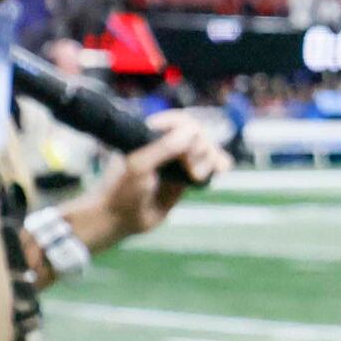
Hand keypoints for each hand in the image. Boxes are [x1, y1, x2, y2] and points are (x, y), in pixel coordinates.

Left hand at [74, 118, 228, 248]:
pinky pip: (211, 165)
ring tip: (196, 177)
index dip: (188, 131)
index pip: (180, 120)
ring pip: (207, 149)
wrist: (119, 219)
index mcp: (151, 135)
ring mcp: (177, 162)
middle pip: (198, 135)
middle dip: (200, 150)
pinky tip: (221, 170)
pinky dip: (219, 164)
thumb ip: (164, 147)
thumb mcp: (139, 165)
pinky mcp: (186, 178)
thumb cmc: (121, 190)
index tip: (184, 151)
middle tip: (190, 169)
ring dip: (209, 160)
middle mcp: (166, 146)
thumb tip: (193, 132)